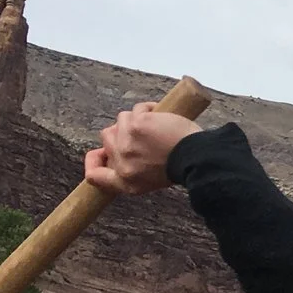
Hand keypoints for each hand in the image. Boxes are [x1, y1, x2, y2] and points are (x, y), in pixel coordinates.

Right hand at [83, 102, 201, 197]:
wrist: (198, 158)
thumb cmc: (181, 169)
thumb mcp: (148, 183)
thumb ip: (127, 172)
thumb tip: (113, 153)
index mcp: (124, 180)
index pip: (94, 174)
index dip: (94, 162)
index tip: (101, 152)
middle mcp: (121, 161)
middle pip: (107, 137)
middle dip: (123, 132)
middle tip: (144, 134)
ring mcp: (126, 141)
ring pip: (122, 120)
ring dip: (138, 120)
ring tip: (158, 128)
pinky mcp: (136, 123)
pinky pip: (139, 109)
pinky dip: (150, 110)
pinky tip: (164, 118)